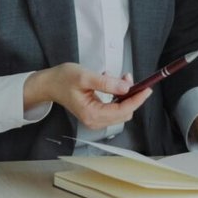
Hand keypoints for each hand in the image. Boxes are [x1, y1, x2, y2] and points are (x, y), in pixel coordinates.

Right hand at [26, 64, 149, 130]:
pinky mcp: (96, 115)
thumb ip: (107, 83)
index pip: (122, 110)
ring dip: (125, 95)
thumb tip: (127, 87)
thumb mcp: (85, 76)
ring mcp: (95, 120)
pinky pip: (114, 108)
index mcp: (92, 114)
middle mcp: (95, 121)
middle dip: (131, 95)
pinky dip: (118, 96)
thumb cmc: (63, 79)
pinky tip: (111, 83)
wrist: (50, 84)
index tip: (147, 88)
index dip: (137, 99)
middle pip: (124, 113)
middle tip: (128, 76)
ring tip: (118, 77)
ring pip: (121, 111)